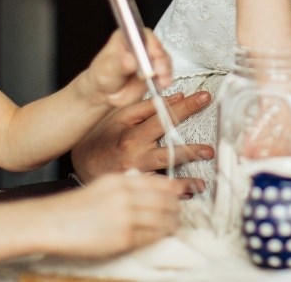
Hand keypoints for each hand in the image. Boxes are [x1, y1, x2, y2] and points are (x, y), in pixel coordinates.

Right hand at [47, 172, 185, 257]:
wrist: (52, 223)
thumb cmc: (74, 206)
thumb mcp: (101, 185)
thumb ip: (125, 183)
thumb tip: (148, 183)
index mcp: (120, 181)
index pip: (157, 183)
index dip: (173, 189)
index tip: (181, 192)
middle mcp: (126, 196)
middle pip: (164, 201)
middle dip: (176, 207)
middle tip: (179, 211)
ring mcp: (126, 218)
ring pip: (162, 220)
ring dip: (171, 223)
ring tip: (174, 224)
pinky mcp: (123, 238)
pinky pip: (150, 237)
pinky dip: (159, 236)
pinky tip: (161, 235)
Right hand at [72, 91, 213, 190]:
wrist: (80, 163)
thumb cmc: (102, 136)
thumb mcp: (120, 117)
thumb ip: (147, 107)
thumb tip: (177, 97)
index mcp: (131, 133)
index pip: (163, 116)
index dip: (185, 106)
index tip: (204, 97)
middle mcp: (134, 154)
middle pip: (168, 151)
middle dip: (191, 149)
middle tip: (210, 150)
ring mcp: (135, 173)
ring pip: (164, 175)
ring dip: (185, 180)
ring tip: (202, 183)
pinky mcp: (134, 187)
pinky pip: (157, 191)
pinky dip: (173, 193)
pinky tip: (189, 193)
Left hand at [85, 29, 172, 107]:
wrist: (106, 93)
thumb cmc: (103, 75)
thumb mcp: (107, 69)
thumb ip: (119, 63)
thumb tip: (132, 60)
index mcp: (127, 36)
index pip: (142, 34)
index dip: (150, 42)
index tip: (155, 53)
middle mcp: (140, 44)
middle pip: (156, 45)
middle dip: (161, 58)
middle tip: (159, 70)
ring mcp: (150, 57)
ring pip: (164, 59)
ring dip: (165, 69)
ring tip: (162, 81)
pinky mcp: (156, 70)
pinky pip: (166, 72)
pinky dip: (166, 78)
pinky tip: (163, 84)